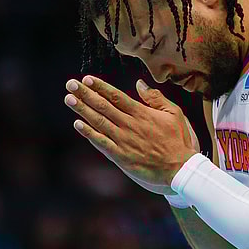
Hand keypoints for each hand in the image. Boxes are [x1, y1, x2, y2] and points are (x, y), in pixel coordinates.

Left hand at [65, 76, 199, 193]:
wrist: (179, 169)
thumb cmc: (178, 141)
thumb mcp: (174, 113)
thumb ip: (155, 98)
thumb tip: (140, 84)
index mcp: (142, 113)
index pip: (116, 96)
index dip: (100, 87)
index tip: (86, 79)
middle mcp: (129, 125)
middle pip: (103, 106)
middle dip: (85, 94)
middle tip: (70, 84)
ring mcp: (123, 141)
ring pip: (98, 122)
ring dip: (82, 109)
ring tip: (69, 98)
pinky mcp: (121, 156)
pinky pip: (101, 142)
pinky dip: (88, 133)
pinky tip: (78, 124)